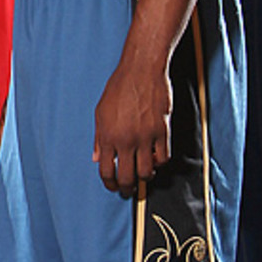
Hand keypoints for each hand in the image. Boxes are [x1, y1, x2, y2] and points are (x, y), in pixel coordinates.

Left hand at [92, 54, 171, 196]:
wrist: (141, 71)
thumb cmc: (119, 88)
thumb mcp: (101, 111)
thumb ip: (99, 137)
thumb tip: (97, 158)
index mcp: (108, 135)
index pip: (106, 171)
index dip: (109, 184)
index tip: (112, 187)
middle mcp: (126, 140)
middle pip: (127, 178)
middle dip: (126, 188)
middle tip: (128, 190)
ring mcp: (145, 137)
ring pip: (147, 172)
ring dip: (144, 177)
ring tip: (142, 174)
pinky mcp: (162, 132)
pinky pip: (163, 158)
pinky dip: (159, 162)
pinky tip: (155, 158)